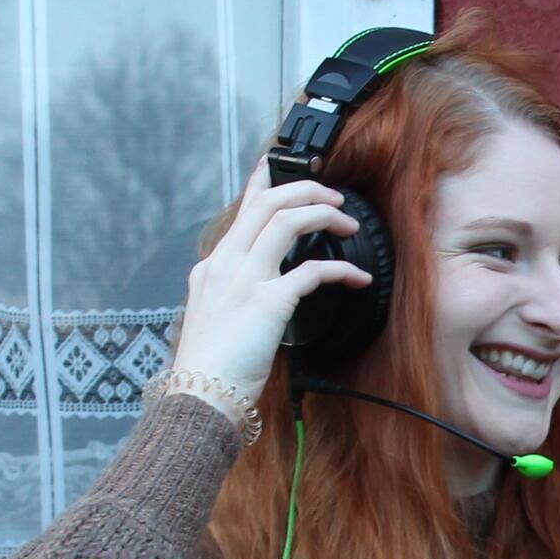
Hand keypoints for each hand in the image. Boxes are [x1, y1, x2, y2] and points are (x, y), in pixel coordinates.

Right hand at [170, 160, 372, 409]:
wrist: (202, 394)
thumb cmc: (212, 365)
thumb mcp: (215, 316)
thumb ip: (235, 293)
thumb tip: (264, 289)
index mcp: (213, 267)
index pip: (240, 211)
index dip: (262, 181)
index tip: (276, 163)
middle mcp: (225, 264)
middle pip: (267, 203)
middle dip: (305, 190)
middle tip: (334, 198)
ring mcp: (245, 280)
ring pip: (287, 221)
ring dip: (324, 214)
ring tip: (348, 224)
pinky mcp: (267, 302)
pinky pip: (312, 271)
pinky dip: (341, 269)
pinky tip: (357, 277)